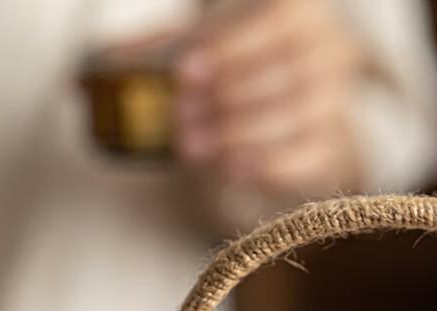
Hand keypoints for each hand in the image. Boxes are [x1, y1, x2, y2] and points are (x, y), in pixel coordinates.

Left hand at [174, 0, 362, 194]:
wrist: (292, 96)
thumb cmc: (242, 58)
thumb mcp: (202, 42)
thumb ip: (160, 49)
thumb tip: (101, 67)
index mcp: (300, 8)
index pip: (275, 21)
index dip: (231, 47)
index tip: (185, 73)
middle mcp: (329, 50)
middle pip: (289, 72)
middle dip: (228, 98)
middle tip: (180, 118)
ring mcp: (335, 100)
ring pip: (298, 116)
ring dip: (239, 134)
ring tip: (192, 146)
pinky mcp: (332, 145)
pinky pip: (308, 156)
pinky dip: (269, 164)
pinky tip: (229, 168)